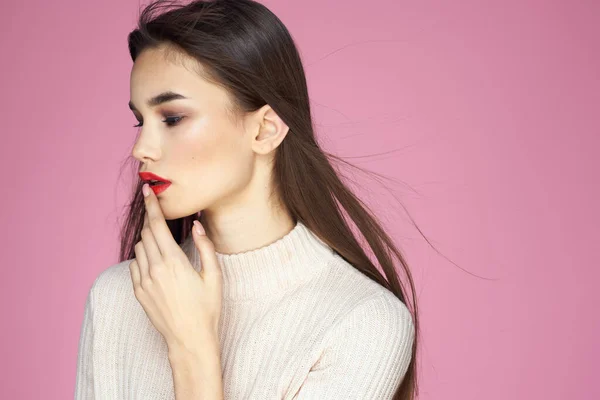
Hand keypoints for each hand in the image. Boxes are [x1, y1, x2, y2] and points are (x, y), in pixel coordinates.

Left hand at [129, 183, 222, 351]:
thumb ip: (205, 246)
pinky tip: (156, 262)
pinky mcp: (139, 292)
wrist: (189, 339)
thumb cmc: (207, 308)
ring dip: (148, 239)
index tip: (147, 191)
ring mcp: (144, 281)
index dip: (151, 205)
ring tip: (163, 242)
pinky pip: (135, 265)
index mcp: (174, 261)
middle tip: (158, 211)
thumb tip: (197, 224)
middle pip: (146, 233)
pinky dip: (143, 257)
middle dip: (151, 219)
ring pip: (139, 247)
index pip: (157, 225)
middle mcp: (155, 268)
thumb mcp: (214, 276)